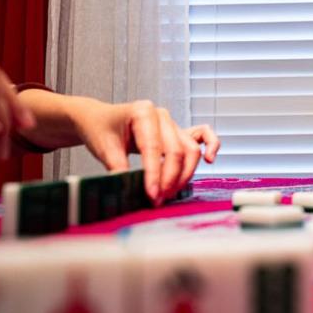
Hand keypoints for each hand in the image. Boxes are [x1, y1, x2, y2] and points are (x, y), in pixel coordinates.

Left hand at [71, 99, 219, 205]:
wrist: (101, 120)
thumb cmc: (101, 130)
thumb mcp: (103, 147)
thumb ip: (118, 166)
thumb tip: (129, 187)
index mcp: (143, 112)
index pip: (153, 147)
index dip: (154, 174)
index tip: (152, 195)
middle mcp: (162, 116)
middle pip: (176, 150)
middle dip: (170, 178)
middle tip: (159, 199)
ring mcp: (173, 123)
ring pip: (190, 149)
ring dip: (184, 174)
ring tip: (170, 194)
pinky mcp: (179, 132)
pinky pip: (202, 136)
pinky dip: (211, 146)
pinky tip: (209, 160)